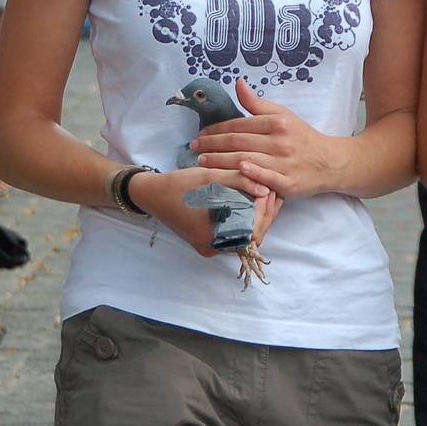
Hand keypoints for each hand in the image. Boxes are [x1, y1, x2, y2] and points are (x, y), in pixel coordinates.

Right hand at [127, 166, 282, 257]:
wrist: (153, 194)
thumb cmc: (179, 184)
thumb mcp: (211, 177)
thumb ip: (239, 181)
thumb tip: (266, 189)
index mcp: (212, 236)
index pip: (251, 231)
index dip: (265, 212)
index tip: (269, 191)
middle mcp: (212, 248)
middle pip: (251, 238)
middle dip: (266, 215)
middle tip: (273, 193)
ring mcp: (210, 247)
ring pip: (245, 237)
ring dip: (258, 218)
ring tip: (266, 195)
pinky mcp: (209, 242)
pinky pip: (235, 235)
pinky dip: (246, 220)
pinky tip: (253, 203)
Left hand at [190, 79, 350, 197]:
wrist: (330, 161)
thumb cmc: (302, 137)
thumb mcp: (283, 115)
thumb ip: (257, 103)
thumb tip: (238, 83)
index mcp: (277, 123)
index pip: (239, 125)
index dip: (216, 129)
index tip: (200, 133)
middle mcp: (280, 142)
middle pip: (238, 143)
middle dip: (211, 145)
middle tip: (192, 147)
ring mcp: (284, 164)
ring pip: (245, 160)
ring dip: (220, 161)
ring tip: (201, 162)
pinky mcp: (289, 183)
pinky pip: (265, 179)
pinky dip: (249, 175)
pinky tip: (233, 173)